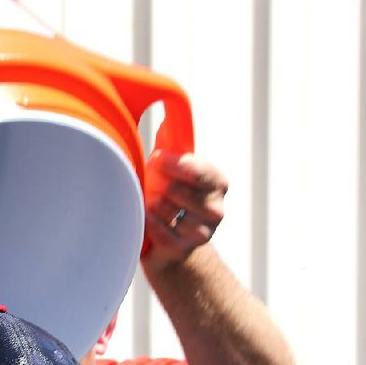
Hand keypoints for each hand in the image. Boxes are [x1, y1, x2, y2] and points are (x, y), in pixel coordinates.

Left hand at [142, 151, 226, 272]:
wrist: (171, 244)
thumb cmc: (169, 196)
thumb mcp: (175, 167)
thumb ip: (173, 142)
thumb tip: (169, 115)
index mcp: (218, 183)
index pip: (196, 171)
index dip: (171, 164)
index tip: (156, 160)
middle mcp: (216, 210)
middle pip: (175, 189)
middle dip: (157, 184)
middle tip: (153, 187)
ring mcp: (202, 233)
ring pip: (164, 209)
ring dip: (151, 204)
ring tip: (152, 204)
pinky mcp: (182, 250)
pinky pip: (156, 229)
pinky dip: (147, 222)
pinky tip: (148, 219)